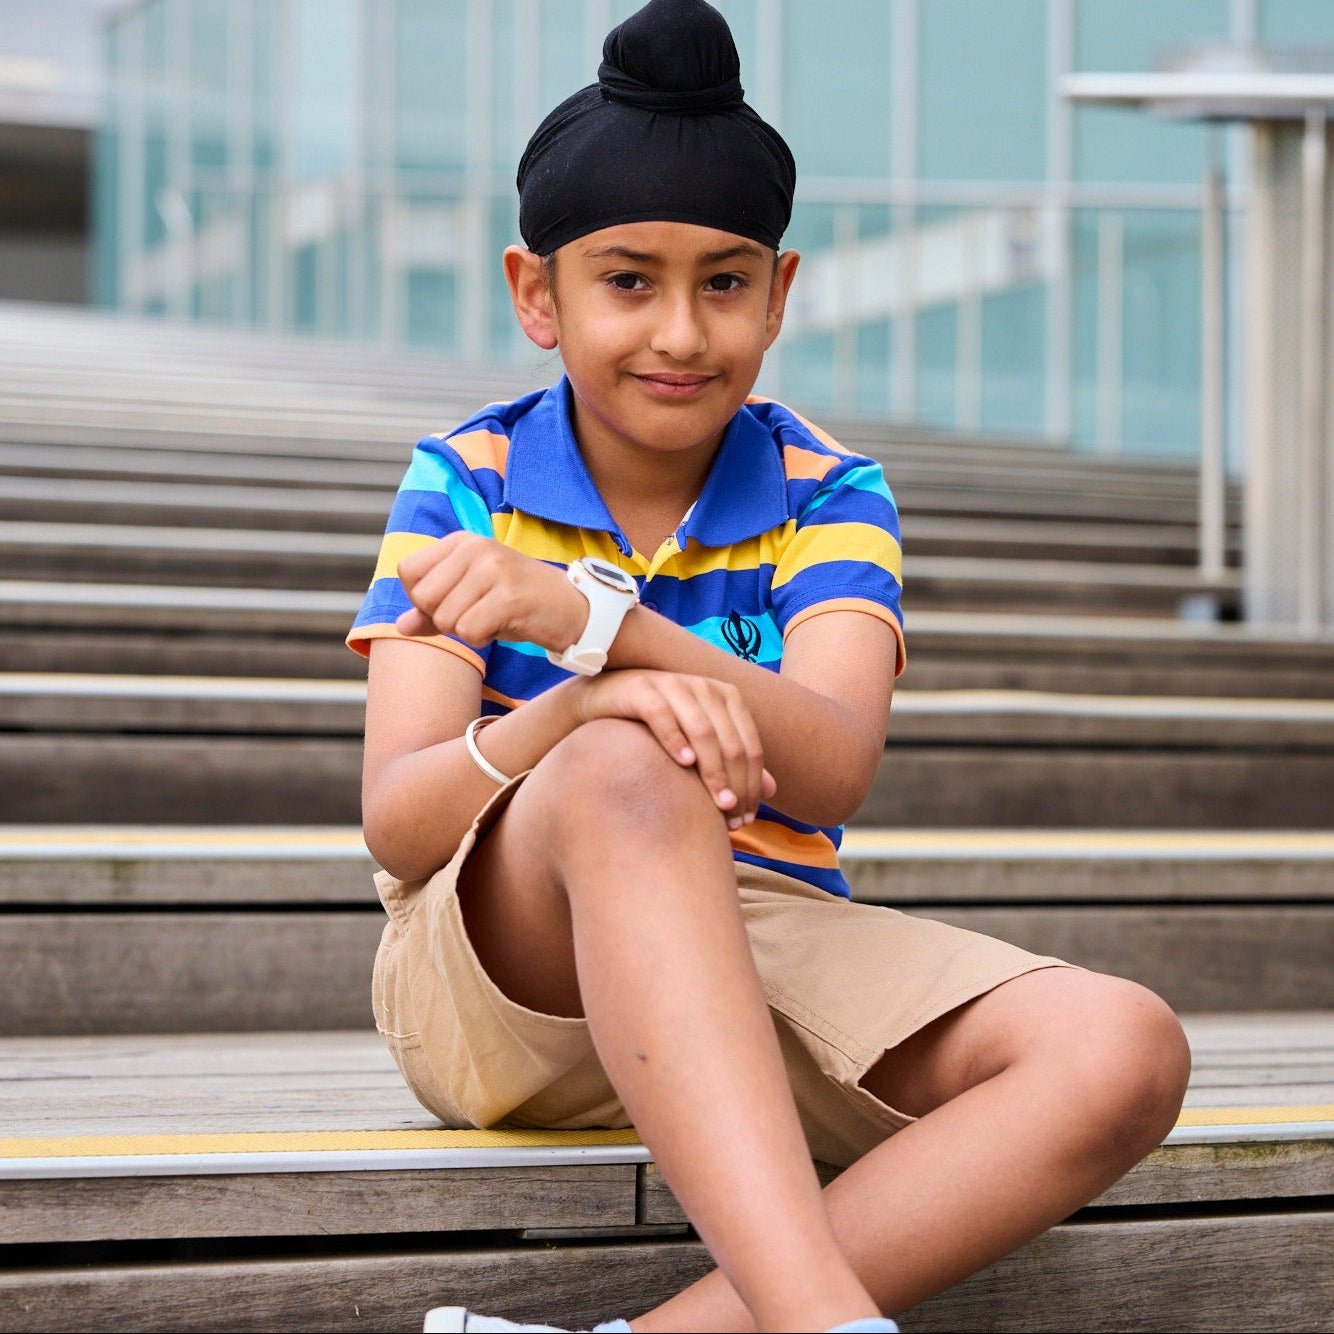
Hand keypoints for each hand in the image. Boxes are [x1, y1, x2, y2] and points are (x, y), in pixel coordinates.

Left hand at [395, 533, 585, 650]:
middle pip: (424, 598)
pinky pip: (469, 631)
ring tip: (495, 617)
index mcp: (462, 542)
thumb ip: (433, 612)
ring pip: (446, 619)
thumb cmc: (519, 604)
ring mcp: (494, 569)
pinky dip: (483, 638)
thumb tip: (401, 626)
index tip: (455, 602)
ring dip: (468, 630)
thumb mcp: (472, 600)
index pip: (408, 572)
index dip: (423, 599)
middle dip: (445, 619)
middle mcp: (475, 548)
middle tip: (478, 613)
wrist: (573, 609)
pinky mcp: (509, 595)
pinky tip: (505, 625)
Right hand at [573, 670, 775, 828]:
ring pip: (702, 730)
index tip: (747, 818)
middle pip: (730, 742)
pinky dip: (675, 739)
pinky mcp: (641, 689)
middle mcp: (704, 687)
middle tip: (733, 819)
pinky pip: (662, 715)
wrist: (607, 699)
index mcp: (726, 697)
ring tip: (717, 804)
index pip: (749, 745)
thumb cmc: (660, 727)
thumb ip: (733, 763)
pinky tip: (683, 764)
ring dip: (712, 771)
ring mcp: (673, 685)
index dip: (752, 784)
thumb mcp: (700, 743)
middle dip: (735, 784)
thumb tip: (773, 792)